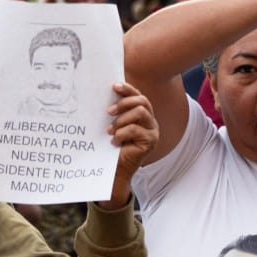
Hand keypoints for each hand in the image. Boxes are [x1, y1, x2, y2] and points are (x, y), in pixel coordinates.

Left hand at [102, 82, 157, 209]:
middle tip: (108, 111)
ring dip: (122, 119)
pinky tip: (114, 141)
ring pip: (140, 112)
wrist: (115, 169)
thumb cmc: (112, 146)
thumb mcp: (113, 125)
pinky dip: (122, 133)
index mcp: (142, 114)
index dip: (128, 89)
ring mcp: (152, 131)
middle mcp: (150, 120)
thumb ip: (114, 111)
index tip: (114, 86)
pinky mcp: (151, 141)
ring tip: (110, 130)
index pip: (138, 96)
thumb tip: (104, 92)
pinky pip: (136, 129)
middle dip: (124, 103)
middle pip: (142, 101)